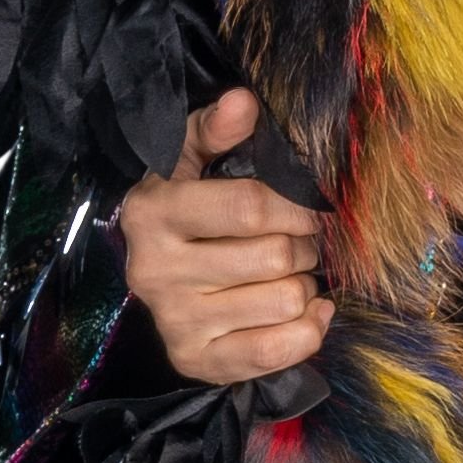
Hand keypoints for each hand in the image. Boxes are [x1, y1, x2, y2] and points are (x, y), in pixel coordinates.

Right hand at [113, 91, 331, 383]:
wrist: (156, 278)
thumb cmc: (186, 211)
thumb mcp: (188, 162)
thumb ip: (214, 130)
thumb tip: (243, 101)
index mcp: (153, 213)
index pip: (249, 207)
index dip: (296, 208)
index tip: (310, 210)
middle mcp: (155, 271)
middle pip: (274, 258)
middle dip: (304, 248)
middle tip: (301, 245)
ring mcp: (174, 321)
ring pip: (284, 302)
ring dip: (305, 287)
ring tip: (291, 276)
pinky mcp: (196, 361)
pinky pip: (275, 351)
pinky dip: (308, 330)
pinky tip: (306, 311)